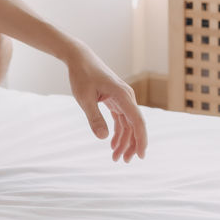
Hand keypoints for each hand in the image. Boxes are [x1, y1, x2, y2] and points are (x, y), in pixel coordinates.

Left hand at [65, 43, 147, 162]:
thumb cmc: (81, 75)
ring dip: (124, 140)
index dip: (140, 139)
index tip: (140, 156)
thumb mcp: (84, 98)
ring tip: (116, 157)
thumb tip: (104, 138)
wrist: (79, 58)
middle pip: (135, 125)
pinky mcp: (116, 100)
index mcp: (123, 95)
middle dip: (131, 144)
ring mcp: (122, 99)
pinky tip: (113, 144)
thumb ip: (94, 117)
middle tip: (123, 161)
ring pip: (128, 124)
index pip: (137, 121)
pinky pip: (121, 119)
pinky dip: (118, 132)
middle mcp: (127, 97)